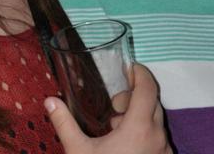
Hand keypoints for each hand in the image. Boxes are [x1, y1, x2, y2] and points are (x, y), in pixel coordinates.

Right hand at [44, 63, 171, 153]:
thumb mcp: (78, 152)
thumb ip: (64, 123)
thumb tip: (49, 100)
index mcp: (139, 128)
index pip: (148, 88)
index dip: (139, 72)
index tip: (127, 67)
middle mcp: (158, 138)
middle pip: (153, 102)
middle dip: (133, 96)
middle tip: (112, 106)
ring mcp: (164, 153)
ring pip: (156, 121)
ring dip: (138, 115)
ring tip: (114, 128)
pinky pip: (158, 138)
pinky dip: (144, 132)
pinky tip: (124, 146)